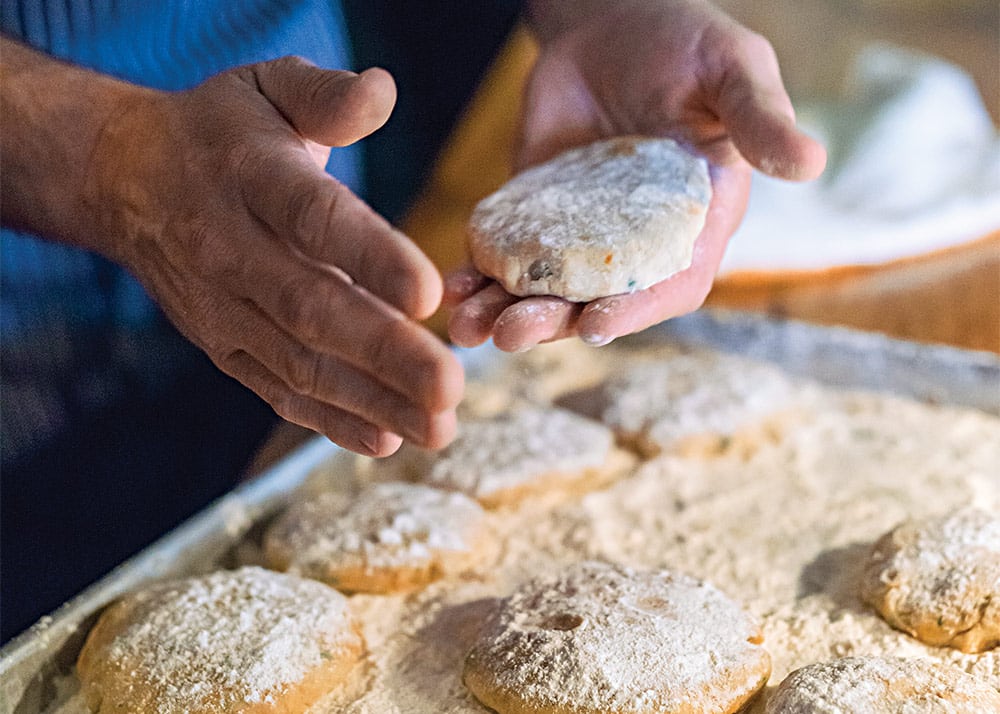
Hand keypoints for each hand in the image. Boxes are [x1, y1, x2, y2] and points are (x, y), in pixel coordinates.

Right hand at [92, 57, 462, 455]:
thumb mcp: (266, 87)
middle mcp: (231, 249)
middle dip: (385, 354)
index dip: (370, 256)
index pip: (313, 219)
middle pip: (312, 309)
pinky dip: (331, 421)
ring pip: (301, 365)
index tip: (428, 294)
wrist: (127, 179)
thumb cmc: (221, 132)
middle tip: (451, 387)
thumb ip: (326, 94)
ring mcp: (224, 308)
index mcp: (250, 176)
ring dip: (372, 401)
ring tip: (439, 427)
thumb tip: (384, 91)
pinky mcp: (225, 347)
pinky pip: (278, 391)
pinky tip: (385, 440)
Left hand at [446, 0, 826, 350]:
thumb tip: (812, 163)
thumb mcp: (731, 70)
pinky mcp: (535, 217)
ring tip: (470, 325)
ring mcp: (581, 236)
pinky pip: (507, 256)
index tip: (596, 323)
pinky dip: (480, 275)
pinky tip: (455, 286)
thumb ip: (759, 118)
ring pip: (545, 291)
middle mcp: (636, 245)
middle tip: (512, 332)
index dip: (636, 311)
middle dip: (554, 323)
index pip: (671, 284)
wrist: (612, 25)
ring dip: (508, 313)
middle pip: (597, 302)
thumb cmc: (686, 45)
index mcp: (693, 224)